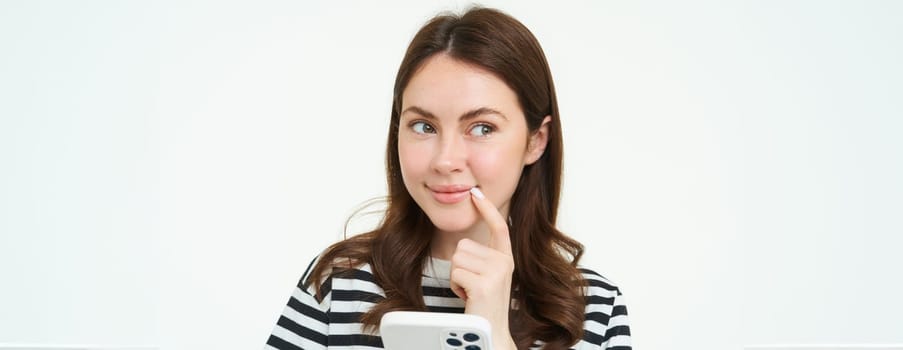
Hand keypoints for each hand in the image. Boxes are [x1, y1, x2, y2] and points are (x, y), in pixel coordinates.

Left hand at [449, 187, 516, 349]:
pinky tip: (468, 297)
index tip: (477, 192)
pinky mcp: (485, 283)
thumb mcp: (487, 276)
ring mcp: (497, 272)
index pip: (498, 227)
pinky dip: (456, 286)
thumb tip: (465, 242)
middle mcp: (505, 262)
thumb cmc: (483, 305)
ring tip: (470, 292)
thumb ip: (481, 257)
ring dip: (457, 277)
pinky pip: (455, 272)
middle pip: (463, 246)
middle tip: (471, 286)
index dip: (487, 209)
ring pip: (457, 258)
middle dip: (460, 266)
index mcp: (506, 258)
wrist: (491, 334)